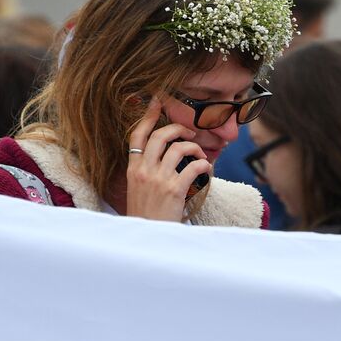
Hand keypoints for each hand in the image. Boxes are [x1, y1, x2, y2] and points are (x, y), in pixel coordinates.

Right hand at [123, 99, 211, 221]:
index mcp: (133, 169)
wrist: (148, 239)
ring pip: (179, 149)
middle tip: (191, 134)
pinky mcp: (174, 190)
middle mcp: (144, 171)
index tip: (156, 102)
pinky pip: (194, 167)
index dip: (148, 117)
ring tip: (201, 156)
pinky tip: (207, 170)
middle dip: (179, 129)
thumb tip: (166, 156)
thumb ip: (146, 171)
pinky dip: (204, 165)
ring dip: (195, 148)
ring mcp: (158, 180)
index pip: (137, 136)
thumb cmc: (146, 215)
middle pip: (160, 136)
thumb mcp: (137, 190)